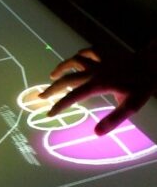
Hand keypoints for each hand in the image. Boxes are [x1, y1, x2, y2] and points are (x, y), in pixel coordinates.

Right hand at [39, 47, 156, 134]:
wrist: (152, 63)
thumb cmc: (142, 85)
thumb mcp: (131, 106)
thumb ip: (113, 120)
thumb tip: (96, 133)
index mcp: (97, 84)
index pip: (72, 97)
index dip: (59, 106)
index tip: (49, 113)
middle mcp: (93, 72)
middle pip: (67, 79)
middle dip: (52, 89)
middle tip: (41, 96)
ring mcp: (98, 61)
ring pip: (74, 61)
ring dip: (61, 68)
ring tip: (53, 75)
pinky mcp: (105, 54)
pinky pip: (88, 52)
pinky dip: (80, 56)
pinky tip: (76, 59)